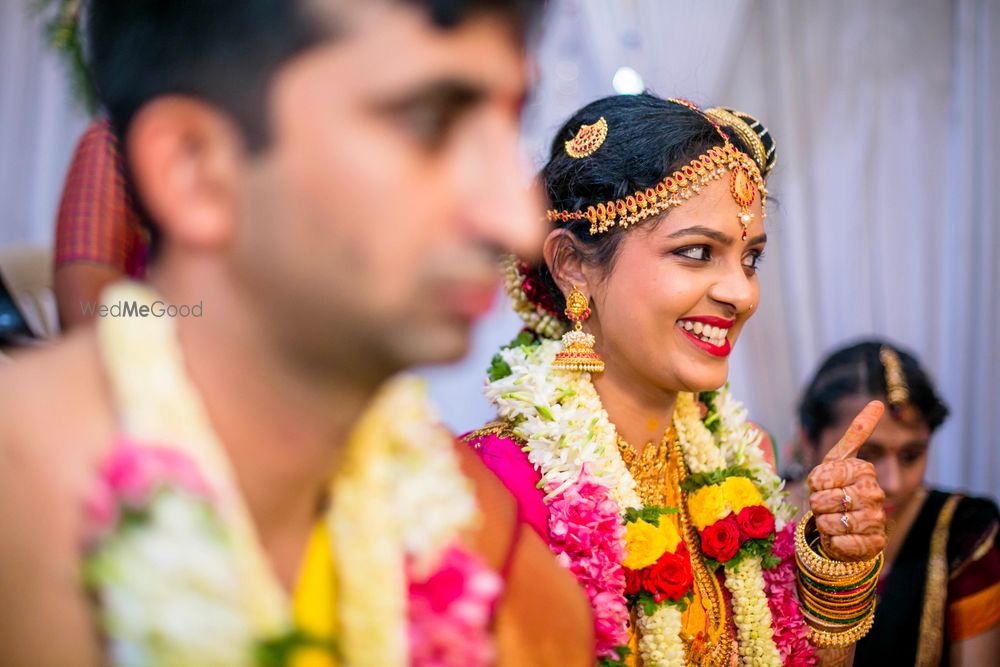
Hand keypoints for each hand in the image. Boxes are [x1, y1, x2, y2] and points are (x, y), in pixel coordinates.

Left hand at [806, 401, 886, 561]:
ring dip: (823, 524)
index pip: (820, 477)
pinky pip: (839, 543)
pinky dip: (832, 542)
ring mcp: (877, 520)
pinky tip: (839, 538)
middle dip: (816, 505)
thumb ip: (856, 432)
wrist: (845, 527)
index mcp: (864, 470)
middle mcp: (875, 493)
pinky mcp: (874, 544)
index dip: (814, 484)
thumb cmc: (836, 490)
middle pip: (823, 501)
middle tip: (826, 506)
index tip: (822, 485)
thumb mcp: (836, 460)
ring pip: (830, 523)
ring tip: (832, 521)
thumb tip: (879, 402)